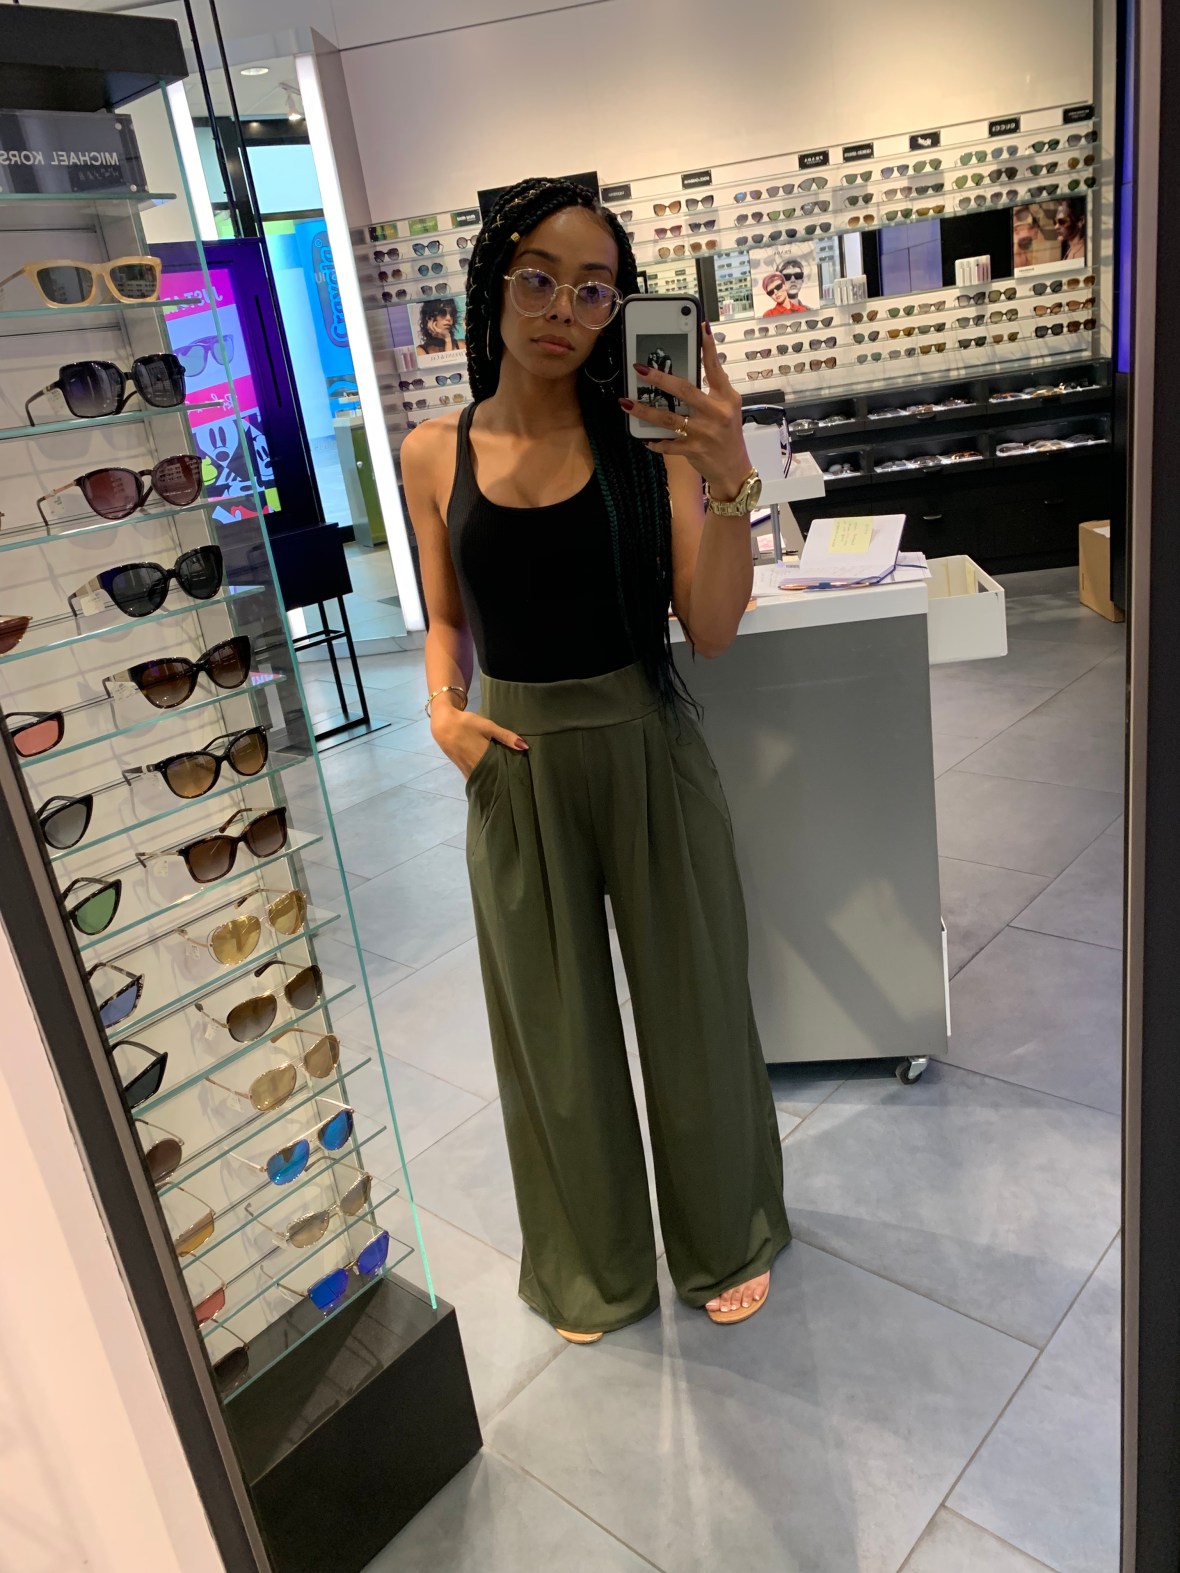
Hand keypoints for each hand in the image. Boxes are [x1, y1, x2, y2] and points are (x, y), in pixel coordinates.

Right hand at [432, 705, 527, 778]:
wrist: (443, 724)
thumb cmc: (467, 724)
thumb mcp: (488, 726)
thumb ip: (506, 736)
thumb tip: (525, 746)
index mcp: (483, 758)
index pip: (500, 772)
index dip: (509, 776)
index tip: (519, 778)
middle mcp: (474, 767)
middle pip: (492, 778)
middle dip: (502, 780)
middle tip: (515, 781)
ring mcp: (466, 770)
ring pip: (483, 779)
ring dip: (492, 781)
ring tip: (504, 782)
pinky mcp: (461, 769)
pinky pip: (474, 778)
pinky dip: (482, 779)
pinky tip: (489, 779)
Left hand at [619, 324, 751, 500]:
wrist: (734, 470)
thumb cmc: (728, 435)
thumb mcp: (728, 407)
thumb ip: (713, 388)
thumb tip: (691, 364)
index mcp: (726, 398)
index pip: (715, 367)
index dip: (708, 346)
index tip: (701, 326)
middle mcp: (716, 413)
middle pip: (684, 390)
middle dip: (660, 378)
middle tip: (640, 369)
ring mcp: (704, 433)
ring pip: (668, 418)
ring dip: (644, 410)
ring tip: (626, 402)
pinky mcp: (694, 450)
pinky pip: (668, 444)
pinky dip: (655, 442)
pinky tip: (644, 439)